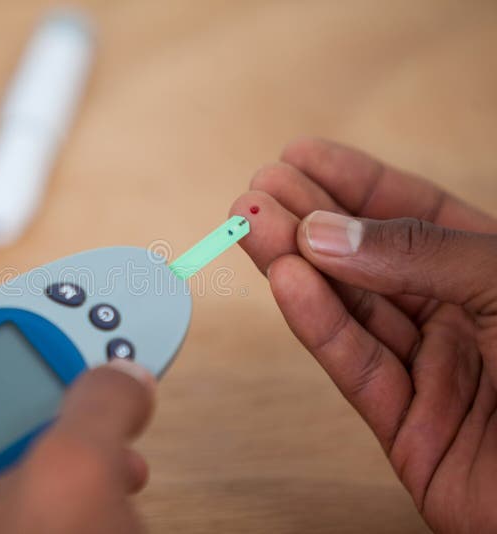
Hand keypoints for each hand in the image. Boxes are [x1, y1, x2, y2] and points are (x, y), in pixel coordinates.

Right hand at [231, 139, 496, 532]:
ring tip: (251, 225)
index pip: (416, 214)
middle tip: (257, 191)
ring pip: (352, 310)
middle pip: (370, 261)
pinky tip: (285, 283)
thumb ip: (422, 255)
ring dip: (297, 266)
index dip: (355, 182)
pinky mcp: (409, 430)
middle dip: (310, 220)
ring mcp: (433, 373)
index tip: (300, 157)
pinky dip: (317, 325)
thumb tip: (325, 233)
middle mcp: (461, 317)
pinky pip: (357, 369)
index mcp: (496, 274)